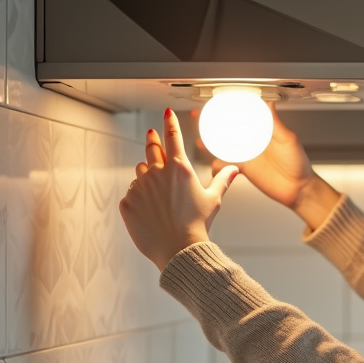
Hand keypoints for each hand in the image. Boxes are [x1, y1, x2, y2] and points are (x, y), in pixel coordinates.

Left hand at [120, 109, 238, 271]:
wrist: (178, 249)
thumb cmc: (198, 224)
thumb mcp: (213, 200)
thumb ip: (223, 181)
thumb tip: (235, 169)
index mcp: (179, 169)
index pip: (173, 137)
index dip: (169, 123)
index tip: (166, 113)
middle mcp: (157, 173)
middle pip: (151, 148)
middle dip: (152, 139)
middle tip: (152, 134)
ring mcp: (140, 187)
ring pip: (140, 172)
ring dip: (147, 175)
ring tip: (158, 192)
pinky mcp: (128, 201)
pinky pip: (132, 193)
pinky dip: (140, 198)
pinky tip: (151, 211)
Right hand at [196, 103, 340, 229]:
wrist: (299, 190)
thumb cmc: (299, 164)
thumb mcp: (288, 140)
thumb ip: (276, 123)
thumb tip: (269, 103)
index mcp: (262, 130)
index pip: (242, 115)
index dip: (228, 108)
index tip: (215, 101)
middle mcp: (252, 141)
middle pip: (227, 129)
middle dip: (211, 123)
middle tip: (198, 117)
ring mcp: (247, 155)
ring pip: (223, 146)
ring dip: (209, 143)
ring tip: (198, 140)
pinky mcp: (244, 169)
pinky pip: (226, 166)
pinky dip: (217, 166)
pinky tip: (212, 165)